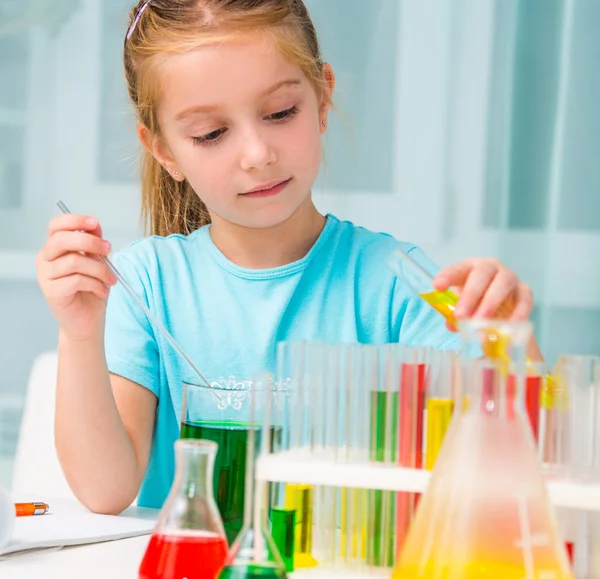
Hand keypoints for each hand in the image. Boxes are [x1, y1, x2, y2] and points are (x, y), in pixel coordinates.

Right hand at [36, 214, 117, 339]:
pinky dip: (96, 284)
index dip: (74, 219)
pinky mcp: (51, 292)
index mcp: (55, 248)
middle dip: (90, 241)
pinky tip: (102, 291)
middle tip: (108, 249)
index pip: (56, 225)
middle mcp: (45, 259)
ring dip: (99, 269)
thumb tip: (95, 226)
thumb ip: (94, 244)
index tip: (95, 222)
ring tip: (110, 279)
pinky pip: (77, 280)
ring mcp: (45, 276)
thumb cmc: (92, 290)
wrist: (87, 321)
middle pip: (62, 239)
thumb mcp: (97, 262)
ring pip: (74, 261)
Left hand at [433, 257, 533, 331]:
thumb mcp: (462, 308)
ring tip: (480, 322)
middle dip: (470, 295)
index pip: (459, 269)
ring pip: (503, 283)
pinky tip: (507, 326)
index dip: (448, 276)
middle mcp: (491, 268)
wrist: (501, 311)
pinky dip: (517, 313)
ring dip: (490, 303)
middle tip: (461, 315)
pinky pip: (524, 299)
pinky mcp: (525, 292)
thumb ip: (455, 315)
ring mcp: (510, 278)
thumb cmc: (475, 304)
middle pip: (482, 274)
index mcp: (470, 268)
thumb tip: (451, 324)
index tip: (438, 286)